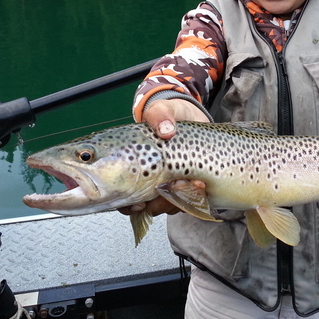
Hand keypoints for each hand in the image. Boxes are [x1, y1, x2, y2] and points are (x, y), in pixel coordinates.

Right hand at [118, 98, 209, 215]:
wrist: (194, 119)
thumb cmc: (170, 117)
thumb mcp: (162, 110)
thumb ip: (160, 115)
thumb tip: (166, 130)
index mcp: (129, 166)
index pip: (117, 197)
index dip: (127, 206)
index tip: (141, 203)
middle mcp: (144, 180)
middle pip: (143, 207)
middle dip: (161, 201)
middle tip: (176, 184)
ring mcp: (164, 186)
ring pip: (165, 207)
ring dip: (179, 198)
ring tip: (194, 181)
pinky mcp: (184, 188)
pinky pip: (185, 203)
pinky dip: (192, 197)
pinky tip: (200, 183)